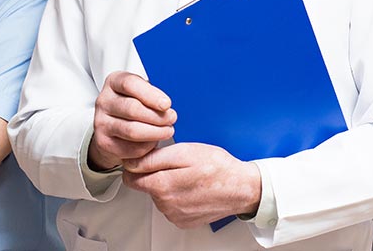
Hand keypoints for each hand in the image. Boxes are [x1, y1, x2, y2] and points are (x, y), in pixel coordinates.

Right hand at [88, 71, 175, 170]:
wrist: (113, 128)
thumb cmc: (133, 105)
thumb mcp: (140, 92)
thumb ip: (151, 95)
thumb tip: (166, 106)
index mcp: (114, 82)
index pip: (130, 84)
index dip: (150, 94)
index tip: (167, 104)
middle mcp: (104, 101)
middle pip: (132, 109)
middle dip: (156, 116)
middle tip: (172, 119)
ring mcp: (101, 123)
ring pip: (132, 130)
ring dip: (155, 132)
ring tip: (167, 131)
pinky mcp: (104, 143)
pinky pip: (130, 148)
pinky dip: (146, 147)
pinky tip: (153, 141)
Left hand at [123, 143, 260, 228]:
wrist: (242, 188)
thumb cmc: (218, 167)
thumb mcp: (185, 151)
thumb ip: (154, 158)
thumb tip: (131, 162)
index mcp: (163, 186)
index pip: (131, 177)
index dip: (137, 163)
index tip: (149, 156)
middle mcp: (166, 204)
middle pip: (144, 186)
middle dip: (153, 173)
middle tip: (175, 163)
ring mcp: (175, 215)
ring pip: (158, 195)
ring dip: (166, 184)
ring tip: (188, 175)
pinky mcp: (183, 221)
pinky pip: (170, 205)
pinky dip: (177, 196)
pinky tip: (192, 187)